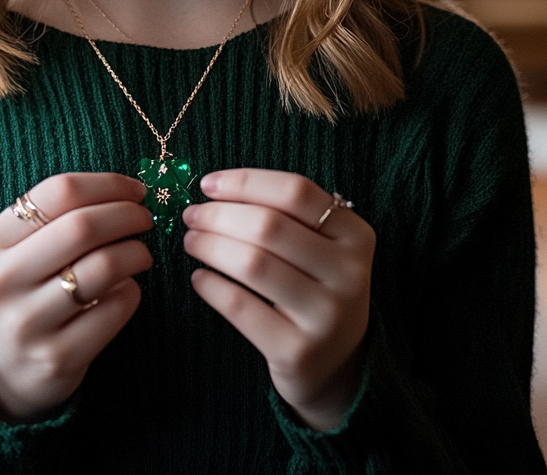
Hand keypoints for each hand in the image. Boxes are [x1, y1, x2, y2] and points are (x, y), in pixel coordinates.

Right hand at [0, 172, 153, 422]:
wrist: (0, 374)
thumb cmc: (22, 294)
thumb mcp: (15, 253)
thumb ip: (55, 218)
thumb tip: (127, 190)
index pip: (59, 192)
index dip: (107, 184)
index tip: (134, 190)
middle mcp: (2, 281)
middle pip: (83, 226)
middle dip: (127, 214)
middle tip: (145, 218)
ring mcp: (27, 323)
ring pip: (104, 266)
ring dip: (136, 252)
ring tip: (141, 254)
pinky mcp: (57, 357)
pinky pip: (115, 308)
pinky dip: (132, 292)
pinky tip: (125, 290)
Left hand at [182, 169, 373, 431]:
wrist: (335, 365)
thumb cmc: (314, 287)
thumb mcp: (319, 247)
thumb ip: (283, 214)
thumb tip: (215, 188)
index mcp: (355, 234)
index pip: (295, 191)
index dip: (245, 182)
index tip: (208, 184)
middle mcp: (349, 273)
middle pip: (269, 225)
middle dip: (219, 215)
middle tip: (191, 216)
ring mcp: (326, 315)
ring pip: (253, 264)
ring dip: (210, 246)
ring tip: (191, 241)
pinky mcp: (299, 352)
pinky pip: (241, 308)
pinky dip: (212, 287)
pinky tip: (199, 278)